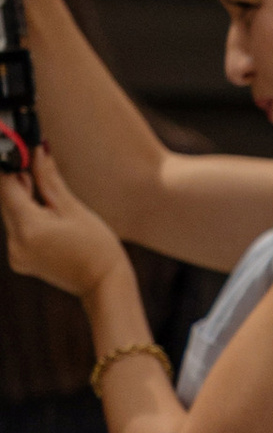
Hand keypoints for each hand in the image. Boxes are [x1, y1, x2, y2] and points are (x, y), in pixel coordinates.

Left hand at [0, 143, 121, 301]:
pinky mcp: (19, 260)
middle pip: (5, 200)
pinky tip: (44, 212)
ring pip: (10, 213)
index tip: (17, 148)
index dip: (9, 164)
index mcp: (29, 228)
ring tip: (41, 188)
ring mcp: (15, 254)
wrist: (103, 284)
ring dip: (21, 197)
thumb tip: (37, 150)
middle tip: (30, 160)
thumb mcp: (73, 208)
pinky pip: (15, 229)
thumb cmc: (97, 246)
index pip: (6, 186)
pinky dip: (25, 215)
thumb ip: (48, 178)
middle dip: (16, 179)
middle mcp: (15, 243)